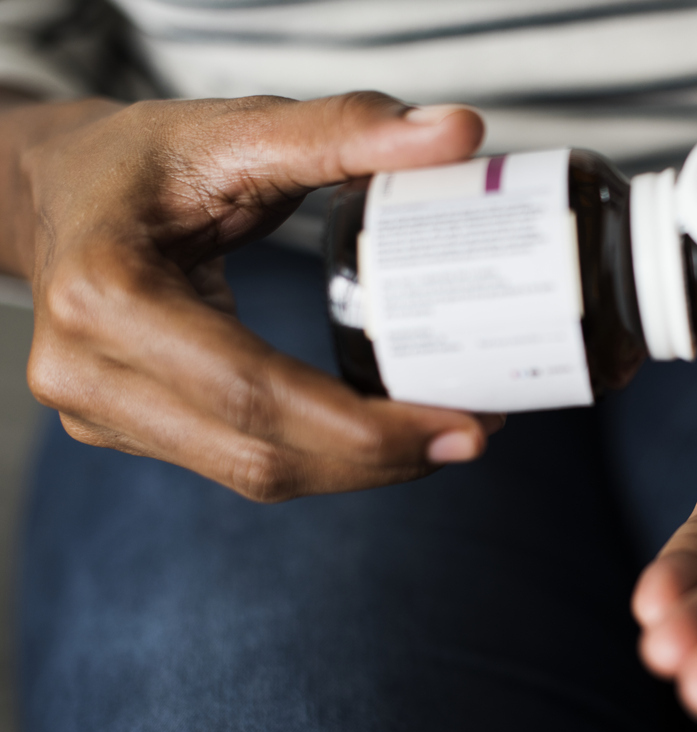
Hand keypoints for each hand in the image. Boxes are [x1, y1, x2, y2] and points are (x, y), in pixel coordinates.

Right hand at [1, 92, 497, 500]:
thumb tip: (459, 133)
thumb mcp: (236, 129)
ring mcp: (100, 410)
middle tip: (474, 435)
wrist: (59, 191)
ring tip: (444, 435)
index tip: (462, 426)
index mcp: (104, 292)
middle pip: (259, 454)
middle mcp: (87, 369)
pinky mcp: (128, 428)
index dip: (363, 428)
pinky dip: (322, 456)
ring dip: (359, 469)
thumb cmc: (141, 160)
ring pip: (253, 475)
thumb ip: (345, 129)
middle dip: (380, 459)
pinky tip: (383, 434)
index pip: (251, 389)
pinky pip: (239, 462)